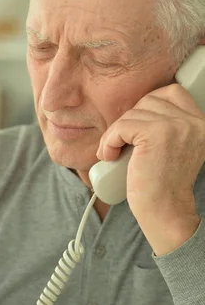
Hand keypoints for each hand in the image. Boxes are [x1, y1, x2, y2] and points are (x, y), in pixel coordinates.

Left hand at [96, 83, 204, 253]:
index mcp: (200, 123)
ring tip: (113, 153)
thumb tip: (136, 108)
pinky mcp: (157, 134)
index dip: (147, 106)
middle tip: (121, 144)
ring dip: (115, 133)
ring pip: (132, 114)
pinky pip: (122, 126)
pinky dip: (109, 141)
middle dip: (128, 121)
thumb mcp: (172, 147)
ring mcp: (177, 126)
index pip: (171, 92)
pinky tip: (110, 155)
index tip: (135, 129)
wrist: (165, 212)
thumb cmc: (162, 186)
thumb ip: (165, 126)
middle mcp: (194, 121)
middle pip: (148, 100)